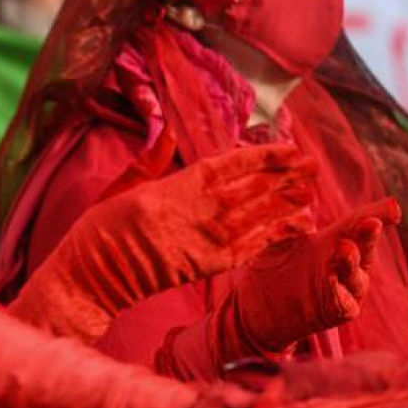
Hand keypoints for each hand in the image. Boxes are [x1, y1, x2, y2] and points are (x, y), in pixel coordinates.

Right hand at [11, 144, 316, 341]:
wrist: (95, 278)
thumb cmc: (101, 230)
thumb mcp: (122, 187)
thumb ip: (151, 160)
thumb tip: (169, 128)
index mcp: (172, 190)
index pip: (227, 167)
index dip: (262, 157)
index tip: (288, 148)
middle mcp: (194, 215)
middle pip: (250, 190)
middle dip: (284, 177)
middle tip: (312, 165)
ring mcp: (203, 243)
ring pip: (257, 218)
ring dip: (287, 203)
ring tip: (311, 189)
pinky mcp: (208, 266)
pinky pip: (251, 247)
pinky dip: (277, 235)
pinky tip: (296, 225)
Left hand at [232, 198, 400, 352]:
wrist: (255, 306)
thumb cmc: (273, 266)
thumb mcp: (284, 238)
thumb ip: (296, 220)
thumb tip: (306, 191)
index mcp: (340, 241)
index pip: (359, 224)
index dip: (377, 214)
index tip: (393, 208)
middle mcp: (349, 266)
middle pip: (364, 249)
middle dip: (368, 236)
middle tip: (370, 222)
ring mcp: (346, 290)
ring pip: (356, 277)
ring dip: (350, 262)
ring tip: (344, 248)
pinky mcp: (335, 313)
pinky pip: (342, 302)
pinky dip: (337, 290)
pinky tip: (330, 277)